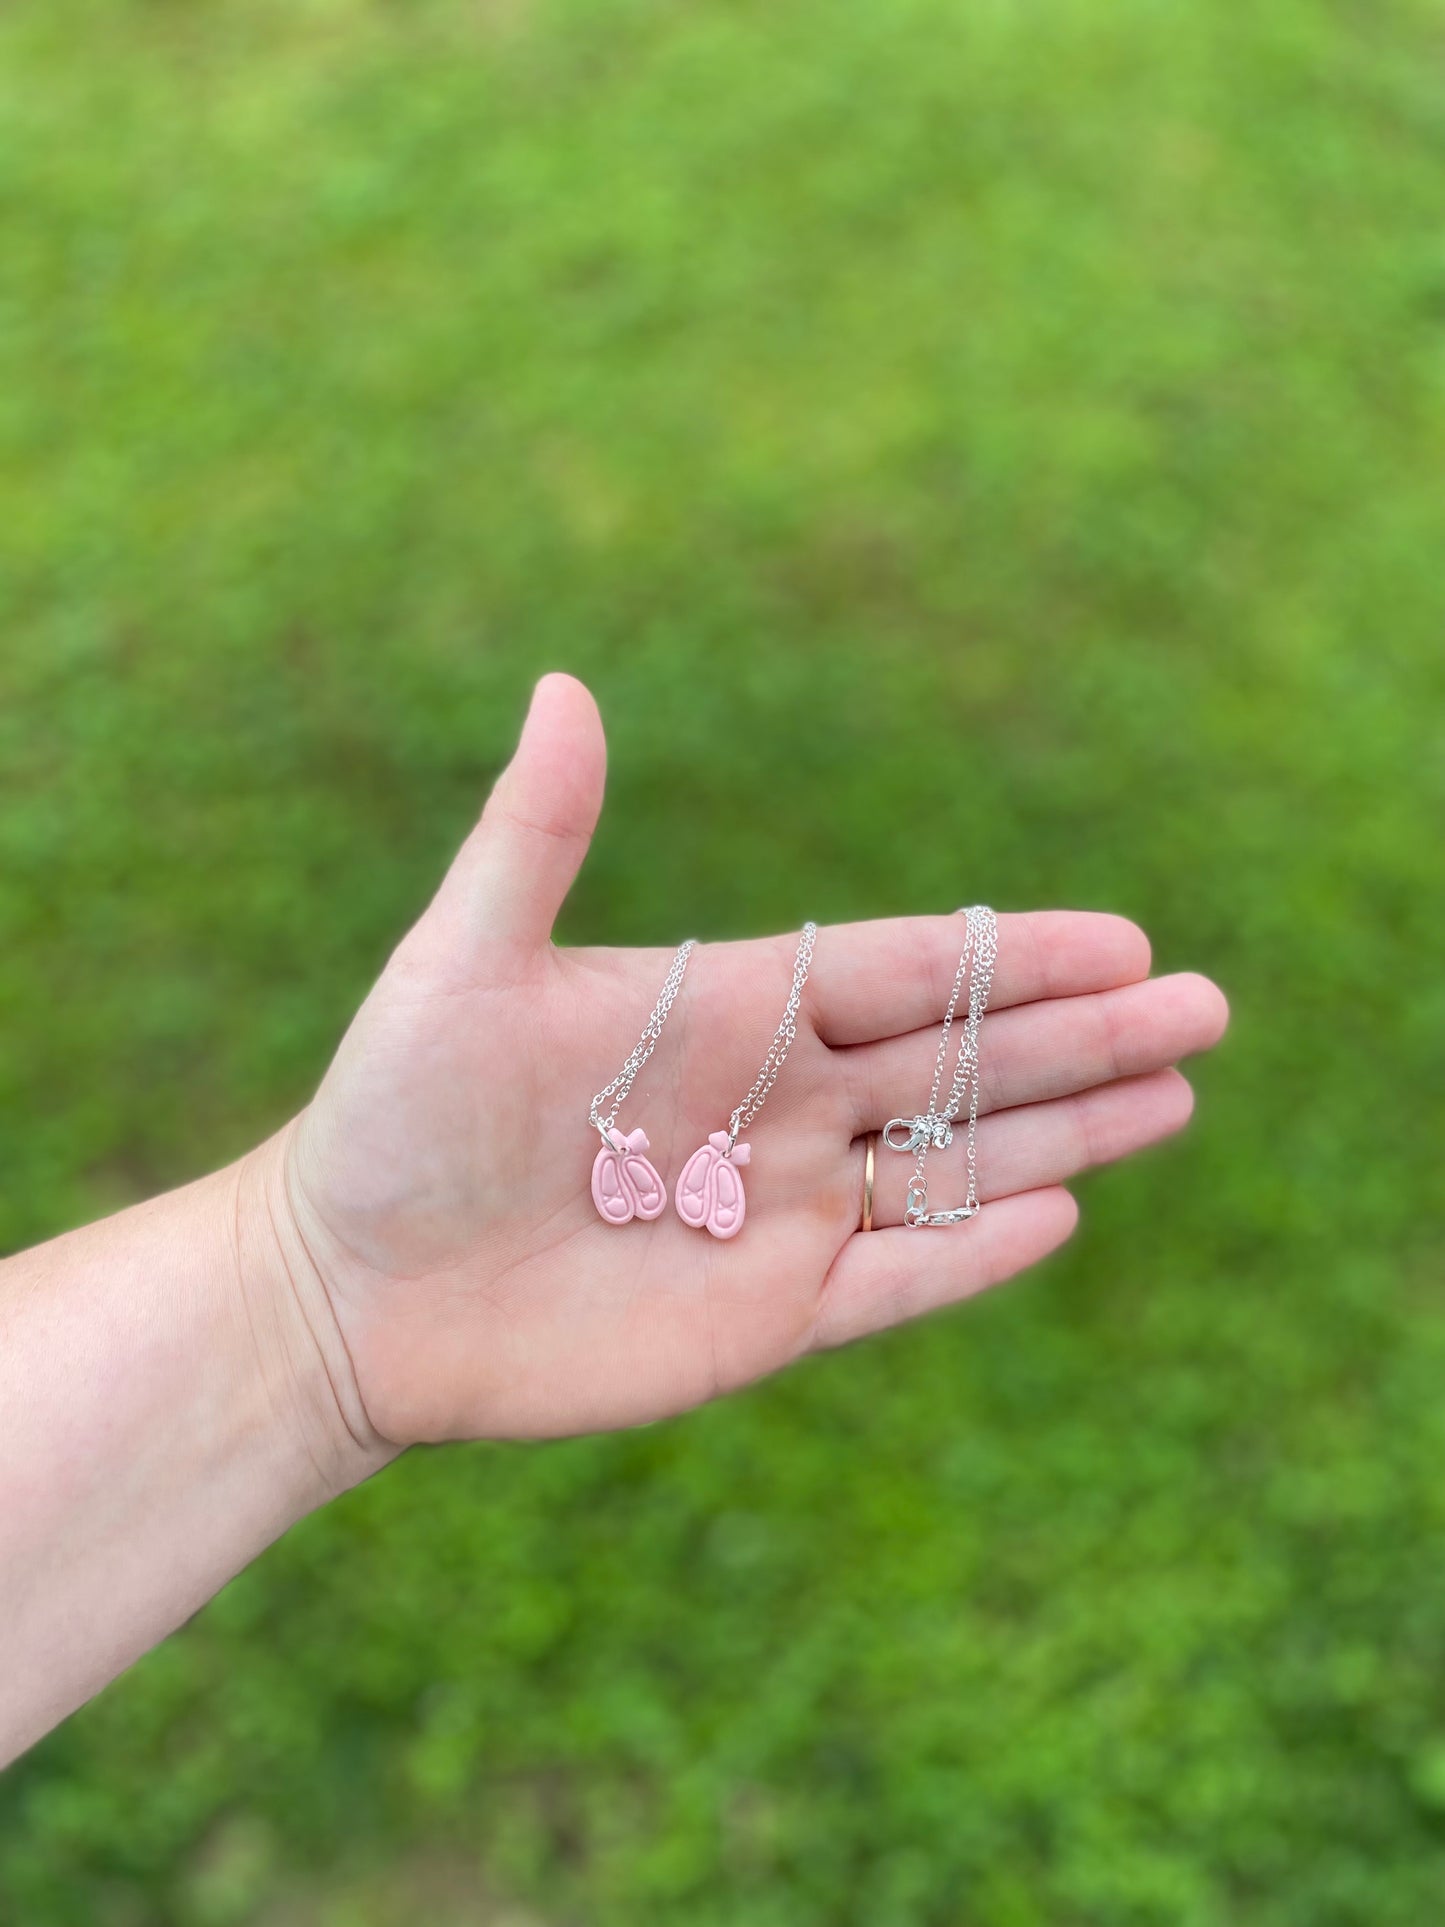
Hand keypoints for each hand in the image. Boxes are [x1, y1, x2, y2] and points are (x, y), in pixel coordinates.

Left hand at [272, 675, 1226, 1450]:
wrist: (347, 1288)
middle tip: (1207, 1008)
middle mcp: (779, 1108)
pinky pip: (895, 1284)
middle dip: (1084, 1038)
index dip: (1013, 958)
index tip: (1124, 939)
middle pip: (962, 1064)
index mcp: (732, 1012)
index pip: (905, 974)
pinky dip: (975, 1254)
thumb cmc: (392, 1114)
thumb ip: (533, 833)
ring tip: (1177, 1098)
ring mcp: (782, 1215)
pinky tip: (1058, 1216)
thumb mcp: (460, 962)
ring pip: (956, 1167)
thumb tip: (564, 683)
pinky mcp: (766, 1319)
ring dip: (1066, 1135)